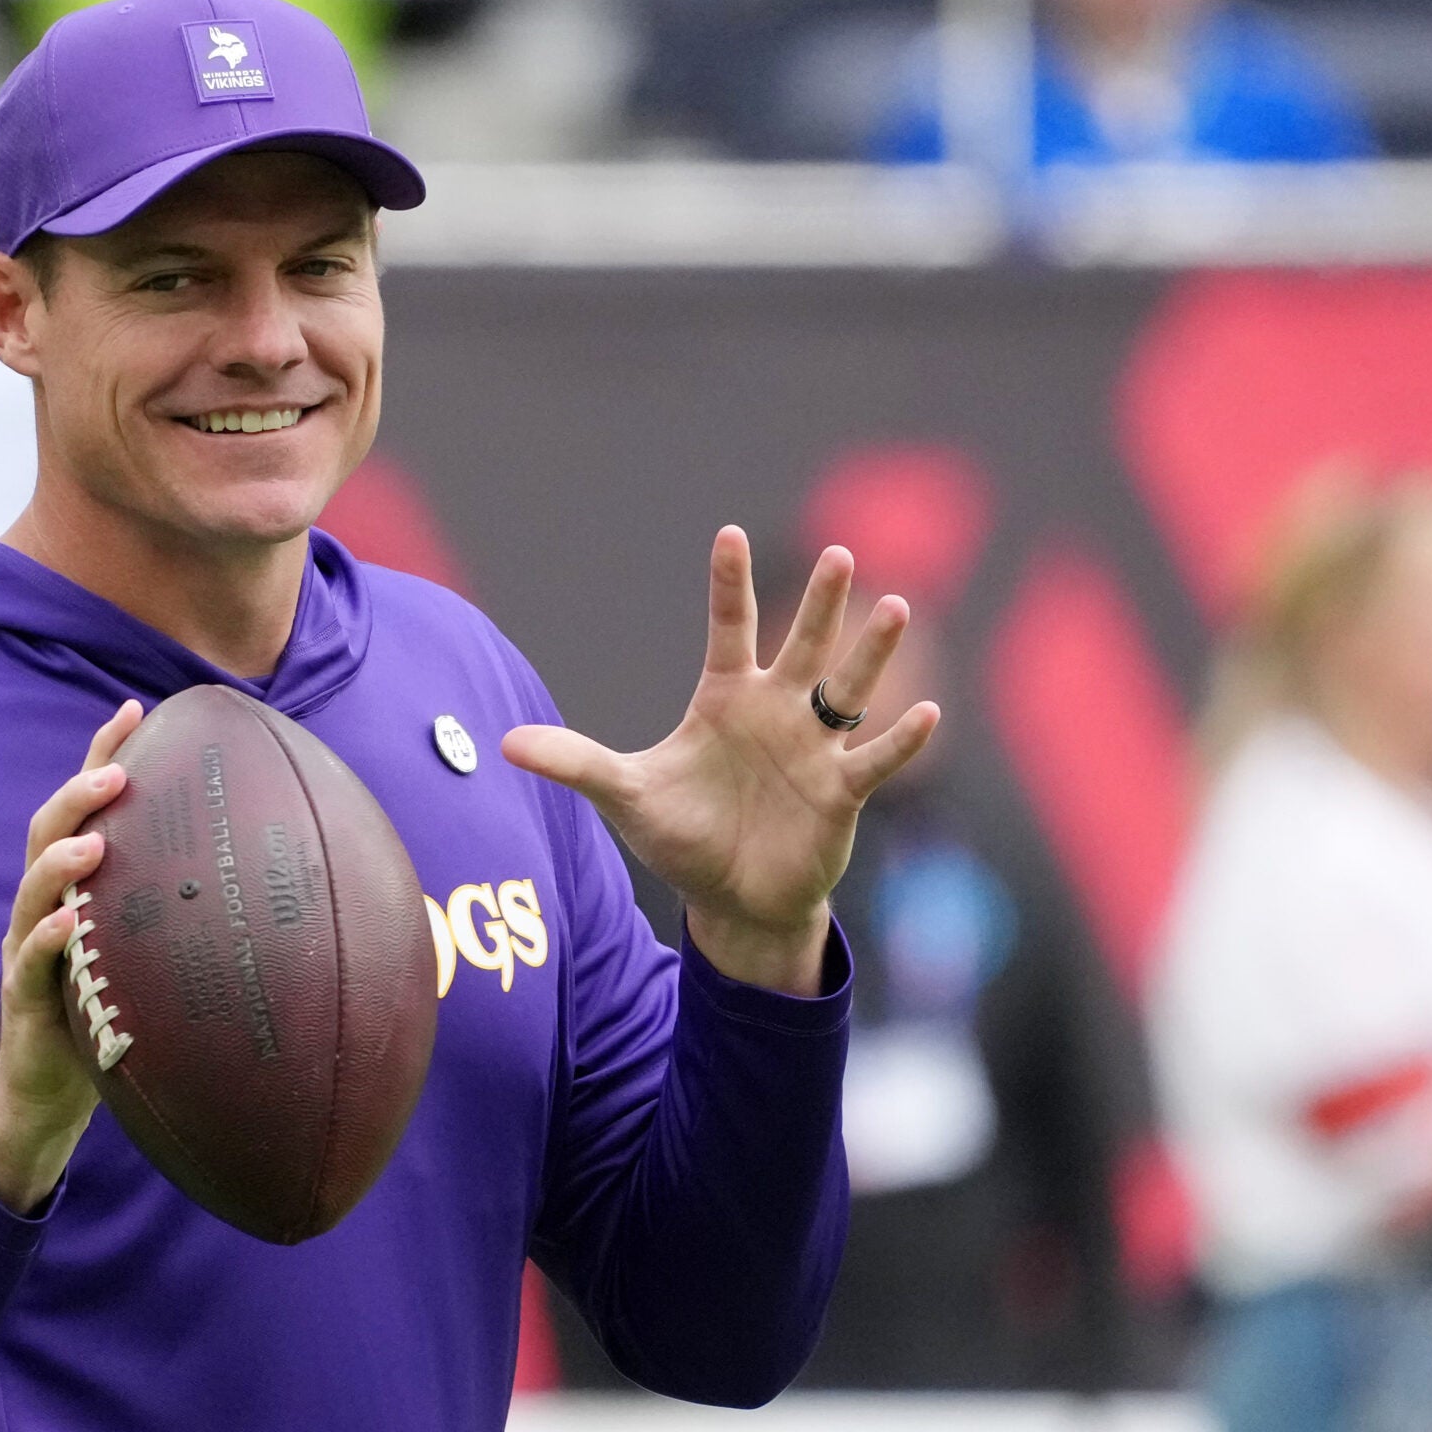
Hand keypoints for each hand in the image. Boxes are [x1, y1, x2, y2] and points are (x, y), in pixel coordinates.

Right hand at [0, 699, 142, 1212]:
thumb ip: (183, 918)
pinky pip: (31, 963)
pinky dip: (47, 938)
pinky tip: (67, 922)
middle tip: (118, 767)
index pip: (84, 809)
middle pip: (48, 832)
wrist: (47, 1096)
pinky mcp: (27, 1000)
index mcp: (74, 889)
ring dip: (60, 858)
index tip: (137, 709)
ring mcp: (28, 952)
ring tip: (94, 838)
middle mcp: (44, 909)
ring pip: (32, 889)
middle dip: (78, 792)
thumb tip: (276, 886)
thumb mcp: (150, 958)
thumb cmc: (109, 1019)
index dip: (102, 755)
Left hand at [502, 527, 938, 993]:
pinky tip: (927, 713)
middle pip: (803, 645)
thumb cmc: (684, 837)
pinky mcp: (841, 793)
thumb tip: (504, 744)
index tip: (728, 533)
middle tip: (839, 553)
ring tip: (896, 606)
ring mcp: (814, 749)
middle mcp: (777, 711)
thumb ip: (575, 763)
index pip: (729, 628)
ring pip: (848, 690)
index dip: (729, 584)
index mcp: (726, 699)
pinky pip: (875, 761)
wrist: (733, 898)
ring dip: (872, 653)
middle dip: (821, 603)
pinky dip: (901, 741)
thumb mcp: (626, 797)